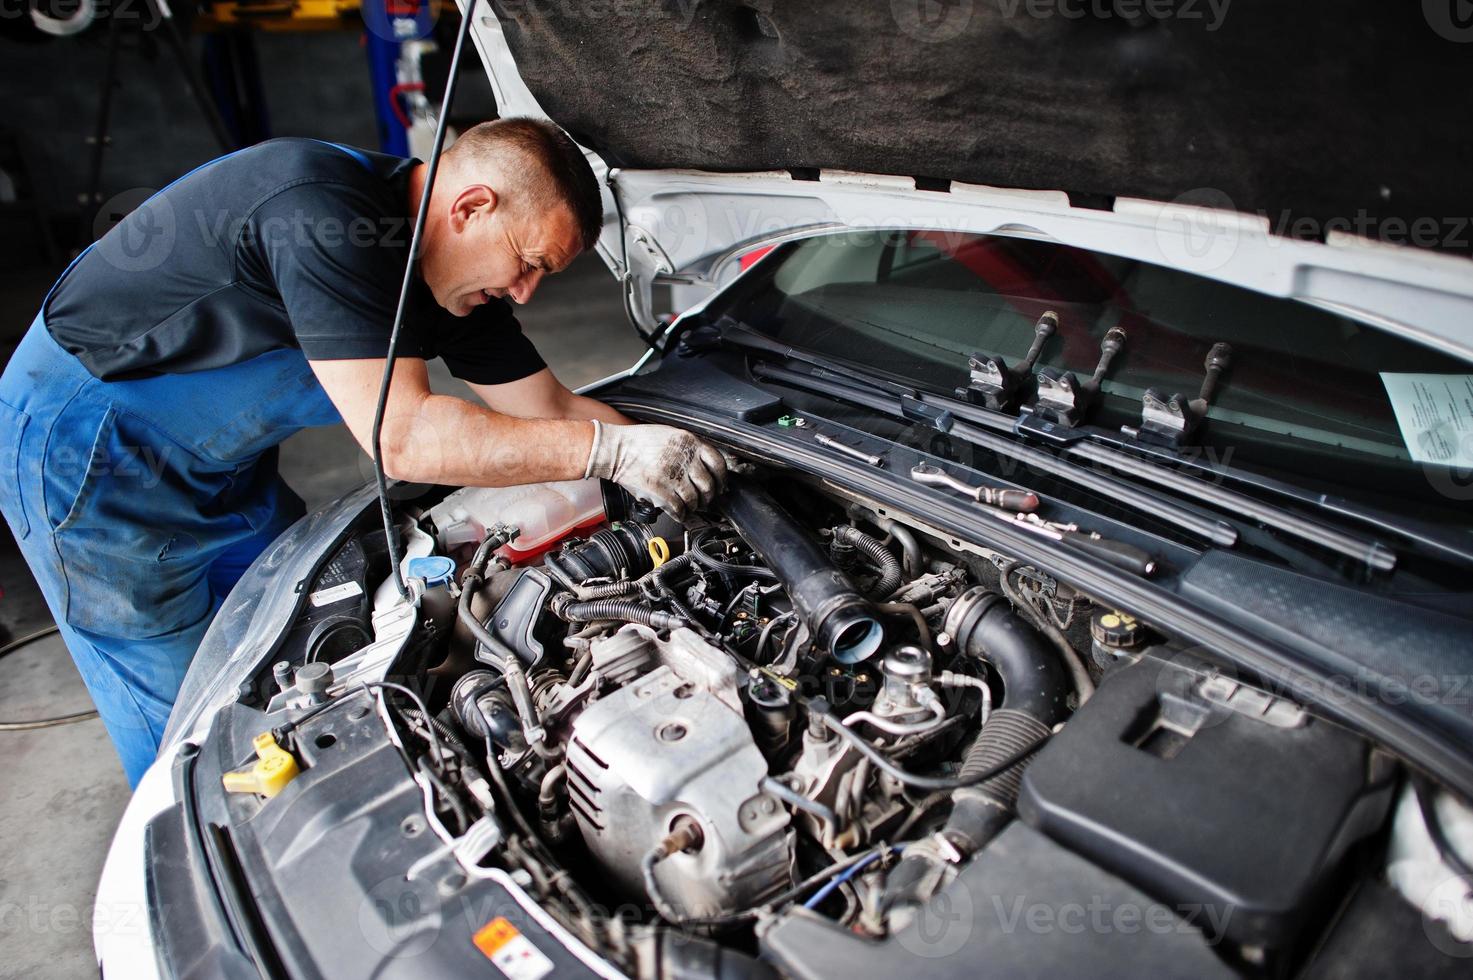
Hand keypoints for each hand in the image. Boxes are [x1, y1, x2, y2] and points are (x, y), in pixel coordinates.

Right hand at [583, 421, 727, 519]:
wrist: (615, 450)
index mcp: (689, 442)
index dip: (721, 478)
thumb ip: (690, 449)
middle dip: (707, 496)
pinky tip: (678, 512)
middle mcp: (684, 459)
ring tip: (688, 506)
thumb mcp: (671, 435)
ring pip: (694, 500)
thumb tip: (705, 467)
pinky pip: (679, 509)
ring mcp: (673, 476)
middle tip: (703, 500)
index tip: (720, 485)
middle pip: (708, 485)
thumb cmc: (640, 442)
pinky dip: (681, 514)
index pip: (717, 463)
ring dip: (693, 506)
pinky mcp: (661, 491)